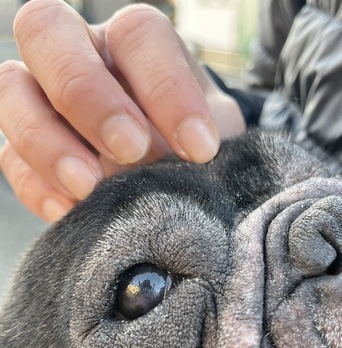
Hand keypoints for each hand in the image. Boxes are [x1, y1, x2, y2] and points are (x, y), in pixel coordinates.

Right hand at [0, 0, 245, 221]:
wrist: (174, 181)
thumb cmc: (194, 150)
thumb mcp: (212, 139)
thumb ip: (204, 142)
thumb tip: (193, 169)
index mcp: (134, 45)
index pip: (138, 35)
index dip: (167, 88)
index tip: (200, 148)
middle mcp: (80, 54)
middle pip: (48, 32)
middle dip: (88, 94)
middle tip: (130, 149)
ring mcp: (42, 98)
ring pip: (12, 89)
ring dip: (46, 139)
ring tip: (88, 186)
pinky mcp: (25, 151)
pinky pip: (10, 157)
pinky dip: (36, 184)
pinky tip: (68, 210)